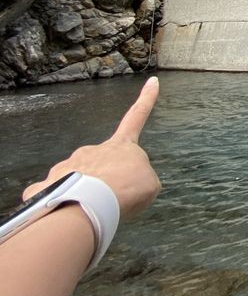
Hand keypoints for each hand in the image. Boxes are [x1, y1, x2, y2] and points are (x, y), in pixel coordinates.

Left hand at [22, 77, 162, 218]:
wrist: (91, 203)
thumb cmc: (126, 190)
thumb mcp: (149, 184)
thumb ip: (140, 178)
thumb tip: (122, 184)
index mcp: (121, 146)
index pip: (137, 117)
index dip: (146, 99)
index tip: (152, 81)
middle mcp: (93, 149)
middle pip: (101, 161)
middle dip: (105, 179)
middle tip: (111, 200)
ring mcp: (69, 165)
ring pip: (76, 178)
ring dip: (83, 192)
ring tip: (90, 211)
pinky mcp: (48, 183)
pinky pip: (53, 192)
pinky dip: (58, 202)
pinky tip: (63, 214)